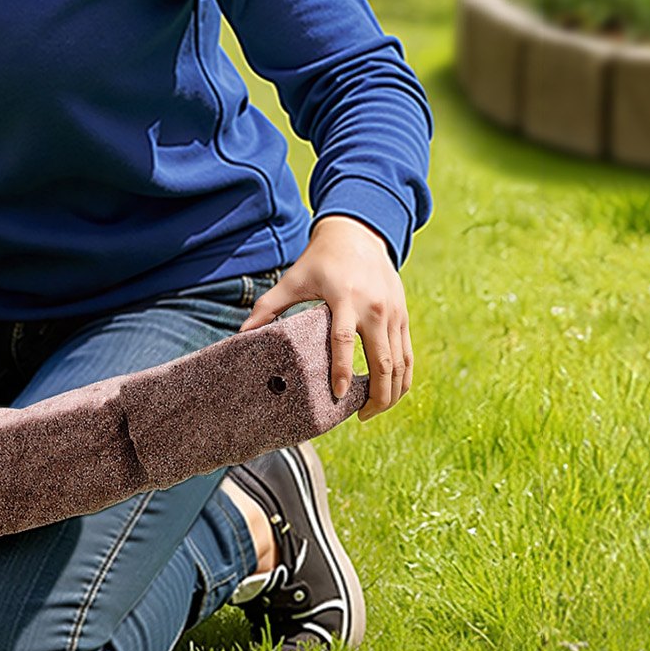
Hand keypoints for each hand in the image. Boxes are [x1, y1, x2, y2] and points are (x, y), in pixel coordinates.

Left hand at [237, 215, 412, 420]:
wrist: (358, 234)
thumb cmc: (320, 259)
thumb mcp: (293, 279)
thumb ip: (268, 307)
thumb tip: (242, 334)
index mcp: (345, 298)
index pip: (345, 340)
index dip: (342, 369)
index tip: (337, 394)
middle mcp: (374, 308)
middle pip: (383, 360)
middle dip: (375, 394)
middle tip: (360, 416)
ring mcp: (393, 313)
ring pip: (400, 362)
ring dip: (391, 391)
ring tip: (372, 411)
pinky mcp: (403, 316)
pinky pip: (407, 353)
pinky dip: (403, 376)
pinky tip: (390, 393)